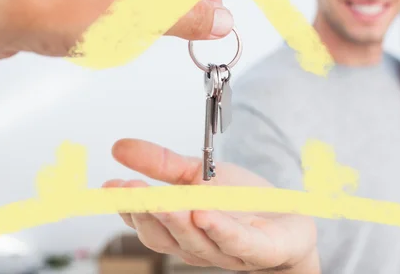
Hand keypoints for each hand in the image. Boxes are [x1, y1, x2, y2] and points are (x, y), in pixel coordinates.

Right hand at [103, 139, 318, 272]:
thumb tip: (119, 147)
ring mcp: (226, 251)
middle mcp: (197, 243)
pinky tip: (204, 213)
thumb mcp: (201, 175)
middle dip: (145, 212)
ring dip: (176, 221)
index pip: (145, 222)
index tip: (110, 187)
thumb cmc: (242, 203)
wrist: (289, 220)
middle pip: (164, 234)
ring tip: (161, 201)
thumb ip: (163, 164)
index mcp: (180, 226)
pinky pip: (236, 243)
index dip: (126, 206)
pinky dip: (219, 230)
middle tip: (129, 190)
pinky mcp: (258, 250)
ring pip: (195, 240)